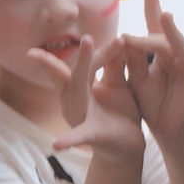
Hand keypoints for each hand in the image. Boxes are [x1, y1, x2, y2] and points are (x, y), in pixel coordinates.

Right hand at [53, 38, 144, 162]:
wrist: (126, 148)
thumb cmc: (118, 114)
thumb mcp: (117, 85)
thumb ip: (115, 64)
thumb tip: (120, 37)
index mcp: (83, 86)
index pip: (85, 63)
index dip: (89, 50)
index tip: (96, 35)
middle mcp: (76, 99)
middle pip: (77, 73)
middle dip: (82, 57)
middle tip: (87, 38)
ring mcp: (82, 117)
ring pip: (78, 92)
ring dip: (81, 72)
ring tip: (85, 52)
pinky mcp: (92, 136)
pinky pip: (79, 137)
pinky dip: (68, 140)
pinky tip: (57, 145)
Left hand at [122, 0, 183, 149]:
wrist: (170, 131)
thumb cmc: (154, 103)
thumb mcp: (137, 81)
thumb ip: (132, 61)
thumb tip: (125, 37)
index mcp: (161, 52)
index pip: (154, 26)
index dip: (151, 6)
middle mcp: (178, 53)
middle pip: (161, 36)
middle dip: (149, 26)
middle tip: (138, 15)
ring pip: (179, 46)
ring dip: (172, 33)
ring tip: (165, 17)